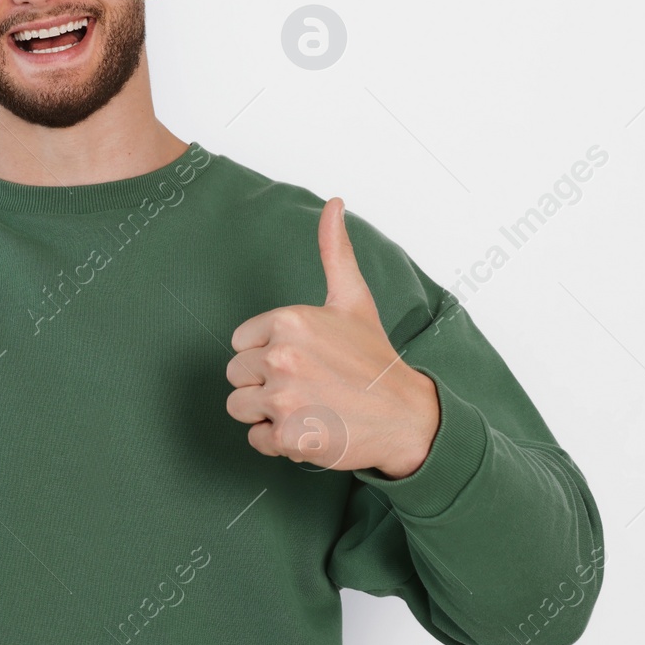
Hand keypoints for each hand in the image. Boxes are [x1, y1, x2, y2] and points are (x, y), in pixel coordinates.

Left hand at [225, 197, 439, 476]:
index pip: (240, 342)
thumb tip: (333, 202)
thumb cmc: (375, 360)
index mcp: (289, 320)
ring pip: (239, 407)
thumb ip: (334, 251)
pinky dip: (278, 443)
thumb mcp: (353, 299)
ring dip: (266, 414)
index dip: (266, 354)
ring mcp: (284, 398)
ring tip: (305, 407)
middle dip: (264, 384)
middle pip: (236, 375)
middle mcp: (282, 356)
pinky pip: (256, 440)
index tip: (301, 360)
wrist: (408, 417)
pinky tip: (310, 429)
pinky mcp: (289, 437)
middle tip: (307, 386)